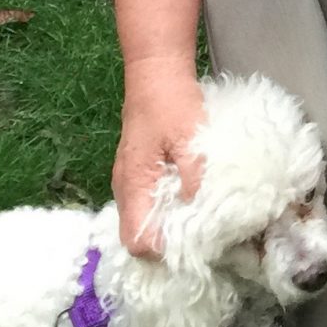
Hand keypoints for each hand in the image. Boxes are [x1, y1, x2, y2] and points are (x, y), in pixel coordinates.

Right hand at [113, 58, 207, 257]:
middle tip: (202, 240)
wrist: (156, 74)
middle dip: (166, 245)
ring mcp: (128, 182)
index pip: (137, 241)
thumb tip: (200, 214)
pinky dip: (164, 212)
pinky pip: (146, 205)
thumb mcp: (191, 140)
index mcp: (134, 185)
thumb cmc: (173, 105)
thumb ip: (195, 178)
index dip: (164, 251)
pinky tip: (189, 203)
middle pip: (136, 237)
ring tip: (199, 224)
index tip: (195, 247)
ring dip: (166, 228)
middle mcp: (125, 189)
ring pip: (141, 221)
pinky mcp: (137, 173)